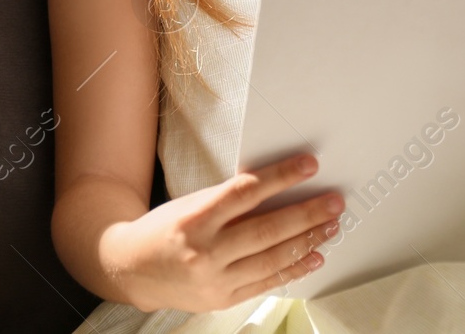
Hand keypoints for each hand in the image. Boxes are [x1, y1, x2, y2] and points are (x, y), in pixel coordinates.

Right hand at [102, 152, 343, 312]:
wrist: (130, 269)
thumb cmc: (164, 228)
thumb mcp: (192, 204)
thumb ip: (230, 200)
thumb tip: (278, 187)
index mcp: (195, 218)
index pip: (246, 192)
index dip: (281, 177)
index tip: (309, 165)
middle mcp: (205, 252)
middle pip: (266, 230)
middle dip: (306, 214)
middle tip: (334, 202)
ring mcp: (214, 280)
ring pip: (271, 259)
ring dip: (307, 241)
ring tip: (331, 226)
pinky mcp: (222, 299)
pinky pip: (266, 283)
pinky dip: (294, 270)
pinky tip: (314, 256)